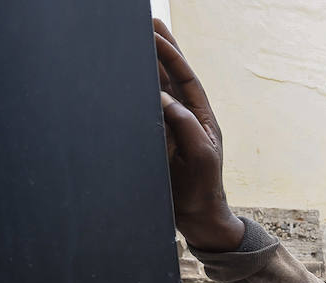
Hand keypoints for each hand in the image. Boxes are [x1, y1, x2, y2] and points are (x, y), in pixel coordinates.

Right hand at [153, 19, 244, 251]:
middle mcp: (184, 116)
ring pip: (154, 89)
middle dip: (159, 48)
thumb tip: (164, 98)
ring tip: (131, 40)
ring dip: (143, 65)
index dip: (171, 53)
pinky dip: (133, 93)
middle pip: (170, 75)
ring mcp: (168, 127)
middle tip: (146, 21)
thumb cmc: (204, 188)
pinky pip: (142, 111)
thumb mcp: (201, 156)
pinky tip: (122, 78)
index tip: (155, 31)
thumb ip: (185, 126)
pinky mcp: (154, 140)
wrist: (197, 218)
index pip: (185, 76)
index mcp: (200, 116)